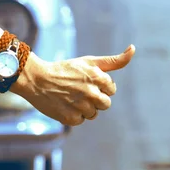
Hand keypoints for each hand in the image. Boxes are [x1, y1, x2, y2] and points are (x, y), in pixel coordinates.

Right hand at [13, 45, 135, 125]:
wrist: (36, 79)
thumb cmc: (64, 69)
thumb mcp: (89, 62)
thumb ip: (114, 60)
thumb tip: (133, 49)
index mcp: (98, 77)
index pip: (111, 89)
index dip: (99, 86)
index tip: (85, 81)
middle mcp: (91, 92)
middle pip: (105, 104)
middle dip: (94, 98)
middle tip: (78, 90)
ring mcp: (81, 107)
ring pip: (93, 114)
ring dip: (84, 108)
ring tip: (69, 97)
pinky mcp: (70, 118)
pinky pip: (80, 121)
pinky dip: (73, 115)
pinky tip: (63, 104)